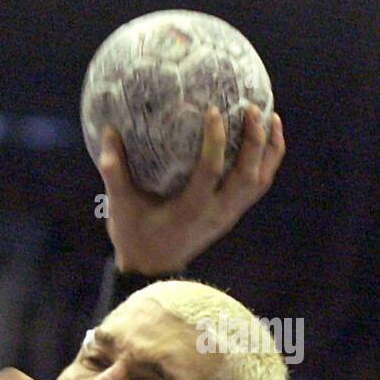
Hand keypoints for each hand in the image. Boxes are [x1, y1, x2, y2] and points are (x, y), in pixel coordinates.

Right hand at [100, 105, 285, 274]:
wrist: (150, 270)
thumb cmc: (134, 237)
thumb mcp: (120, 205)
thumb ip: (114, 170)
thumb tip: (108, 131)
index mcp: (190, 209)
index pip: (211, 169)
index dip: (216, 139)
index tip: (213, 110)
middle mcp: (216, 212)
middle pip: (249, 174)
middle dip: (255, 140)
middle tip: (250, 109)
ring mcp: (228, 216)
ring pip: (261, 180)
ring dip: (269, 149)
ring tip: (270, 118)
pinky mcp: (231, 216)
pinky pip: (257, 187)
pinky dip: (266, 163)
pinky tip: (265, 142)